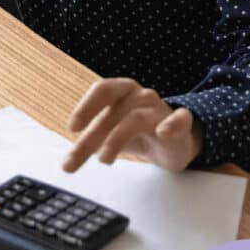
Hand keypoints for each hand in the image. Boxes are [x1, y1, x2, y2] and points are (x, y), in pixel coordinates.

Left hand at [62, 78, 202, 172]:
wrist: (175, 141)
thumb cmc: (137, 132)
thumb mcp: (111, 133)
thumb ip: (91, 141)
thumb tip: (68, 160)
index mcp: (122, 91)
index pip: (102, 89)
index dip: (86, 106)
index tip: (72, 128)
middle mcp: (141, 95)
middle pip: (114, 111)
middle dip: (92, 136)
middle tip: (74, 160)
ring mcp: (161, 109)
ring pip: (136, 118)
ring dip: (116, 138)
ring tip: (103, 159)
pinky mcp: (181, 124)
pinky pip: (180, 119)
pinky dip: (172, 124)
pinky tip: (163, 132)